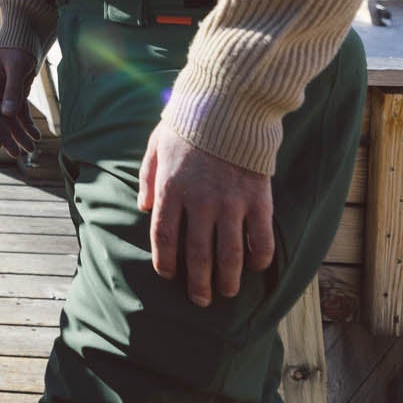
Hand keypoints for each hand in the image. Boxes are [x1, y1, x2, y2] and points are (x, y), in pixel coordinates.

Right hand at [0, 48, 40, 156]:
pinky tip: (36, 136)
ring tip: (30, 149)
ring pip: (9, 120)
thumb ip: (12, 90)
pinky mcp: (16, 95)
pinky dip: (27, 125)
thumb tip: (8, 114)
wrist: (27, 37)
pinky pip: (20, 114)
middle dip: (7, 137)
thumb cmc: (18, 48)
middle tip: (16, 154)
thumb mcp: (15, 67)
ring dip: (19, 134)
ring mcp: (4, 94)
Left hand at [139, 118, 274, 306]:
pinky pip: (260, 238)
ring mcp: (230, 202)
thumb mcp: (156, 145)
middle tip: (201, 300)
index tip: (168, 275)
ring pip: (228, 254)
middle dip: (198, 282)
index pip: (164, 237)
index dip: (165, 262)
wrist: (228, 102)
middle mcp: (199, 201)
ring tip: (227, 292)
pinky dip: (258, 258)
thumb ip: (147, 177)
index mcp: (171, 189)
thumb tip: (142, 207)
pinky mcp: (258, 199)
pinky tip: (255, 267)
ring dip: (227, 279)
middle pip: (196, 254)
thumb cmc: (189, 123)